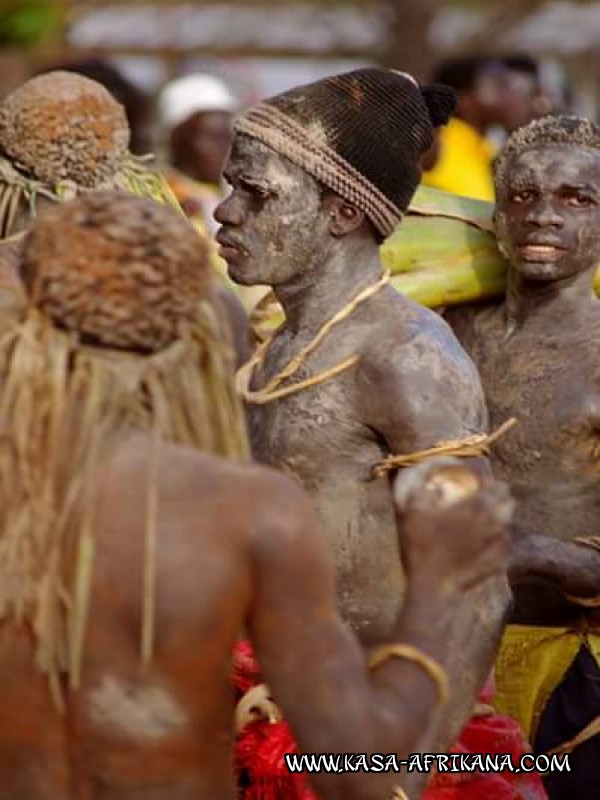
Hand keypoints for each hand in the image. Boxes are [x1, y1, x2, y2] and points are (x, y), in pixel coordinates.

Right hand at [394, 457, 512, 593]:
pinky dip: (500, 542)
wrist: (432, 584)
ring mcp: (494, 545)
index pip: (495, 488)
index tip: (484, 482)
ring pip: (508, 526)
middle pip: (508, 504)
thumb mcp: (413, 514)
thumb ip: (421, 494)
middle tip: (491, 497)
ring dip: (502, 519)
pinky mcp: (495, 564)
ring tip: (491, 519)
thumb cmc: (422, 546)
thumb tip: (433, 486)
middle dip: (502, 498)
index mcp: (473, 508)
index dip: (492, 483)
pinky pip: (504, 548)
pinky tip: (491, 543)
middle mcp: (490, 524)